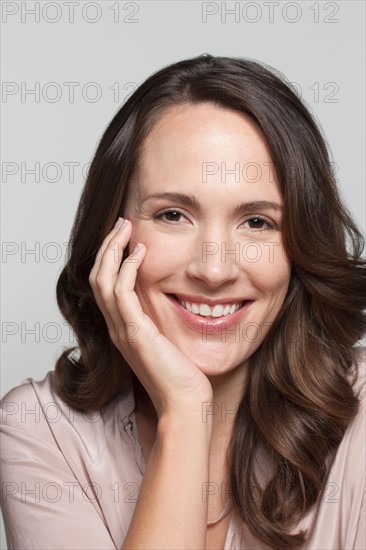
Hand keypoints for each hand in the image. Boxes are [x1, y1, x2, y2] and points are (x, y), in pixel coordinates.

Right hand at [88, 218, 212, 418]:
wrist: (184, 404)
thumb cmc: (182, 377)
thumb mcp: (167, 342)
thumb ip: (161, 322)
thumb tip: (175, 301)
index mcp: (123, 328)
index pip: (105, 285)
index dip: (111, 259)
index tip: (125, 238)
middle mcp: (116, 327)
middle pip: (97, 278)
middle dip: (107, 247)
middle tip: (121, 224)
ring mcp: (122, 330)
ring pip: (103, 280)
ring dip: (112, 250)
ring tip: (125, 228)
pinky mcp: (135, 333)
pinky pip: (121, 292)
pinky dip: (127, 268)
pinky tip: (140, 252)